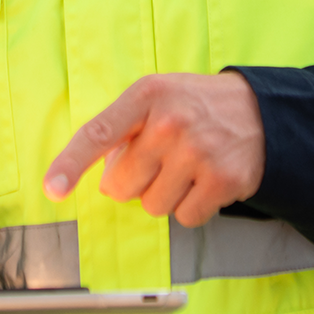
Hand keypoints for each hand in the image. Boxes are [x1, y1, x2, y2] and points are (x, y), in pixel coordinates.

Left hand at [44, 72, 264, 227]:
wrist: (261, 111)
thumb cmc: (195, 106)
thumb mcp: (157, 97)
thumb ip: (124, 128)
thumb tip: (104, 179)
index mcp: (146, 96)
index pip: (98, 133)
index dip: (71, 164)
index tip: (52, 189)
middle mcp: (170, 122)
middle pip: (122, 185)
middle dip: (134, 183)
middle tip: (159, 163)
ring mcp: (198, 152)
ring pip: (152, 206)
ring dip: (165, 196)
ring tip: (187, 168)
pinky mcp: (222, 180)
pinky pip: (185, 217)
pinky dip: (192, 207)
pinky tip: (206, 181)